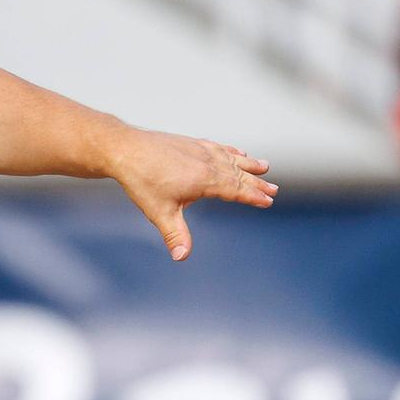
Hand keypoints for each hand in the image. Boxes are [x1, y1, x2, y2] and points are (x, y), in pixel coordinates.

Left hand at [111, 128, 276, 260]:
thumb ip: (175, 235)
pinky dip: (231, 151)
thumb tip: (182, 257)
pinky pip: (218, 146)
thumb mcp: (159, 212)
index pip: (235, 189)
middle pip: (238, 173)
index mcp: (205, 179)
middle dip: (256, 182)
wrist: (126, 149)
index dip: (253, 196)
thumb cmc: (142, 180)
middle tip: (274, 190)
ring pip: (230, 158)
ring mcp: (199, 150)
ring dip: (248, 165)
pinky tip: (238, 152)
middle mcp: (207, 162)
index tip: (268, 201)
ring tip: (265, 167)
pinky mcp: (190, 143)